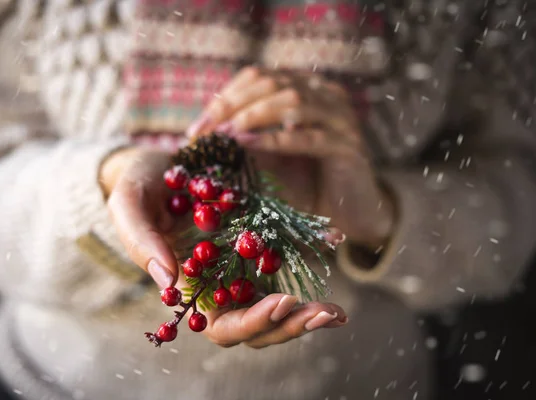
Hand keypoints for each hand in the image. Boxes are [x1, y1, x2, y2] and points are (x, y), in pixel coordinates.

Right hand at [100, 147, 347, 347]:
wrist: (164, 163)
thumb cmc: (142, 184)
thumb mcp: (130, 201)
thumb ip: (139, 238)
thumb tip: (166, 280)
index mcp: (189, 289)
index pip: (221, 327)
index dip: (251, 322)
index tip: (281, 302)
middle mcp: (218, 288)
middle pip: (256, 327)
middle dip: (290, 326)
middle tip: (324, 313)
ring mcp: (241, 271)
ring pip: (276, 310)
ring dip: (306, 316)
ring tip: (334, 312)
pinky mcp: (259, 250)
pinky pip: (285, 275)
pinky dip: (309, 284)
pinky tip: (331, 281)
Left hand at [187, 66, 394, 249]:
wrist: (352, 211)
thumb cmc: (308, 182)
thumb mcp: (272, 154)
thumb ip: (248, 136)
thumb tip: (203, 133)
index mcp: (308, 88)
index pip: (260, 78)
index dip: (226, 97)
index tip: (197, 128)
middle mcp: (327, 95)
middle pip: (273, 84)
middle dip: (233, 107)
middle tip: (204, 133)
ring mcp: (341, 118)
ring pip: (292, 102)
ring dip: (252, 118)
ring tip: (224, 137)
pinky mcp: (348, 146)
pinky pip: (308, 137)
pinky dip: (275, 140)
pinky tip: (249, 146)